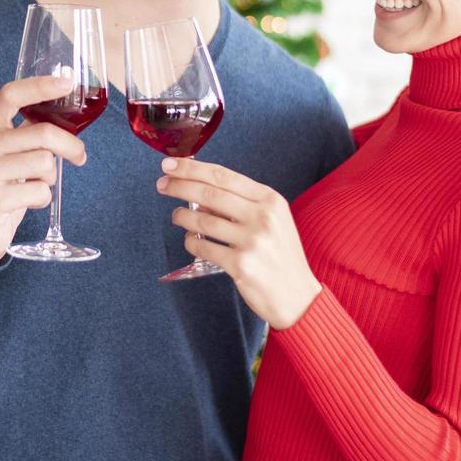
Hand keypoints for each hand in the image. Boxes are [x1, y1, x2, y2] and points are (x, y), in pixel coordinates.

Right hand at [0, 75, 87, 265]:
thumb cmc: (0, 186)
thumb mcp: (8, 154)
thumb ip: (29, 134)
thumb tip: (68, 116)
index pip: (11, 95)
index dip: (40, 86)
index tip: (67, 81)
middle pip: (42, 133)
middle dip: (70, 146)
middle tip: (79, 156)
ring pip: (45, 163)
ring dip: (49, 178)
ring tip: (33, 185)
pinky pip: (40, 191)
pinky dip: (42, 198)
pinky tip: (26, 202)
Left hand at [156, 157, 319, 328]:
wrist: (298, 296)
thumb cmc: (281, 256)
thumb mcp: (272, 220)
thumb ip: (241, 204)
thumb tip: (200, 193)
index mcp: (270, 199)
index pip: (223, 175)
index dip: (192, 168)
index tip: (170, 164)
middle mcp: (263, 216)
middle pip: (209, 194)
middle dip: (179, 186)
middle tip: (162, 185)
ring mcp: (252, 241)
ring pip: (202, 221)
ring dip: (182, 216)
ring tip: (176, 216)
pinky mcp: (241, 265)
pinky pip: (203, 248)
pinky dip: (190, 243)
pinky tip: (190, 241)